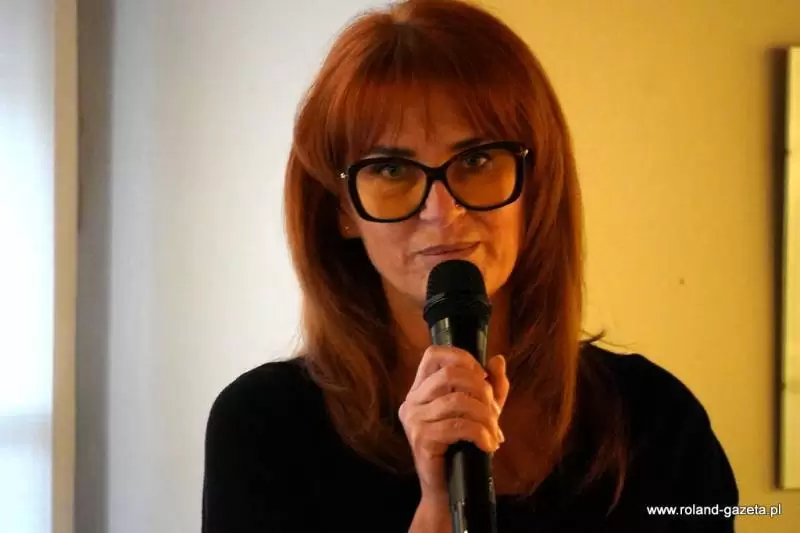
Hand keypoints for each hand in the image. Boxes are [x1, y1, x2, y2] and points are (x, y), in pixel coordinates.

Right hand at [398, 345, 509, 503]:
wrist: (448, 489)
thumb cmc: (462, 447)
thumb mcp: (481, 411)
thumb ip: (491, 386)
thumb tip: (498, 359)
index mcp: (420, 389)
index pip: (433, 354)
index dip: (461, 358)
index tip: (482, 376)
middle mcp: (411, 401)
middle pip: (450, 375)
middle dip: (481, 390)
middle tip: (494, 411)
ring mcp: (414, 420)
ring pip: (457, 401)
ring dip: (485, 416)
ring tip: (495, 432)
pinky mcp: (421, 439)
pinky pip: (458, 426)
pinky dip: (481, 433)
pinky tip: (489, 445)